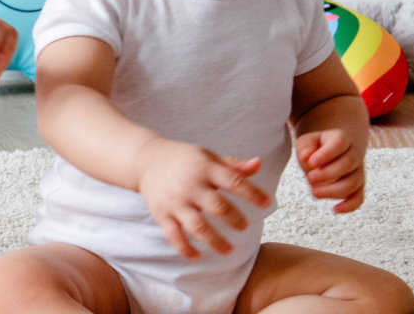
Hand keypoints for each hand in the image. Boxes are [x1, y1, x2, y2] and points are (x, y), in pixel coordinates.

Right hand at [134, 138, 271, 259]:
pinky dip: (184, 248)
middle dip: (234, 219)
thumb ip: (234, 164)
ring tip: (229, 250)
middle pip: (217, 207)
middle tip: (244, 226)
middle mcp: (190, 186)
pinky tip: (197, 256)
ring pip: (197, 226)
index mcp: (205, 169)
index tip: (267, 203)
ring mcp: (175, 202)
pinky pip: (173, 235)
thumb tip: (258, 164)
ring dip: (214, 241)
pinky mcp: (162, 214)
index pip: (233, 182)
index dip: (252, 193)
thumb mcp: (209, 156)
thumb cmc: (185, 159)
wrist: (146, 160)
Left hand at [296, 129, 365, 212]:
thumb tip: (306, 157)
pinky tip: (335, 210)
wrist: (331, 152)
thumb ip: (305, 147)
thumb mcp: (307, 141)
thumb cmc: (316, 147)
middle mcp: (353, 155)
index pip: (340, 143)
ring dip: (334, 190)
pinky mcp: (357, 187)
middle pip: (348, 163)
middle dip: (327, 174)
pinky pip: (359, 197)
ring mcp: (357, 172)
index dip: (327, 154)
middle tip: (309, 178)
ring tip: (314, 192)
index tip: (312, 162)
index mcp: (340, 139)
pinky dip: (350, 205)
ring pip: (354, 182)